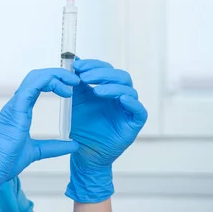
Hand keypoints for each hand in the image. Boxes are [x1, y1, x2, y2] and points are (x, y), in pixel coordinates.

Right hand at [0, 68, 80, 211]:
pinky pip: (31, 88)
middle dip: (58, 73)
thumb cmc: (3, 161)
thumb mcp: (35, 152)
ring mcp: (15, 105)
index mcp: (20, 110)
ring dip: (55, 75)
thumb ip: (53, 147)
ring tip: (73, 82)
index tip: (72, 87)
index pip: (38, 86)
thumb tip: (73, 145)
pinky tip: (62, 88)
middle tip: (76, 81)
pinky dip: (47, 81)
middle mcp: (17, 104)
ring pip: (35, 78)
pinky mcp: (15, 110)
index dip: (55, 81)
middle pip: (37, 77)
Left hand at [66, 58, 147, 202]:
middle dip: (101, 73)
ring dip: (113, 87)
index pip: (106, 68)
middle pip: (119, 76)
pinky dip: (132, 103)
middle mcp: (119, 96)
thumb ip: (75, 83)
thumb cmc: (81, 126)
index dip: (93, 65)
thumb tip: (72, 60)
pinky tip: (122, 99)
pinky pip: (140, 110)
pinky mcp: (134, 123)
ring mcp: (127, 109)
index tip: (77, 66)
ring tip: (96, 91)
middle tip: (84, 77)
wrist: (84, 152)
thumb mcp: (75, 102)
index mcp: (107, 88)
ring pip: (129, 90)